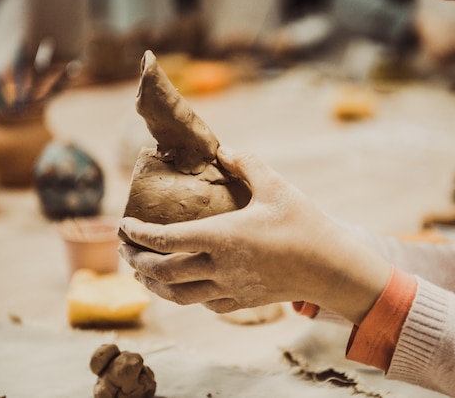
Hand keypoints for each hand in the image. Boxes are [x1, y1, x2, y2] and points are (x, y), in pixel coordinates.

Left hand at [119, 147, 391, 323]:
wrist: (330, 267)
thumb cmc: (304, 224)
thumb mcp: (276, 186)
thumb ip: (247, 164)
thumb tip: (224, 149)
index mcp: (222, 236)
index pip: (166, 238)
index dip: (138, 234)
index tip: (124, 225)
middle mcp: (219, 266)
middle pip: (163, 271)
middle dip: (137, 261)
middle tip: (125, 250)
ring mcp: (230, 288)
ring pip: (179, 295)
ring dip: (155, 285)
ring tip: (143, 274)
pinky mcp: (244, 301)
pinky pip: (205, 304)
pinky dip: (187, 297)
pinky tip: (186, 290)